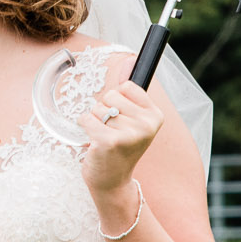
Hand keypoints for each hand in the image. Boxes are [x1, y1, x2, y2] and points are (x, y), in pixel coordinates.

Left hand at [78, 79, 162, 197]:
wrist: (112, 181)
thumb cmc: (120, 147)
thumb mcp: (133, 120)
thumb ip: (130, 93)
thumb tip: (128, 59)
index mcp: (155, 116)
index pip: (126, 87)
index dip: (118, 100)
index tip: (122, 119)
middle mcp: (146, 124)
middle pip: (110, 95)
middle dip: (105, 111)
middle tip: (112, 132)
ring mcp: (128, 133)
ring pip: (97, 107)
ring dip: (95, 121)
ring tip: (104, 138)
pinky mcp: (108, 141)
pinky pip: (86, 118)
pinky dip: (85, 127)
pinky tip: (94, 142)